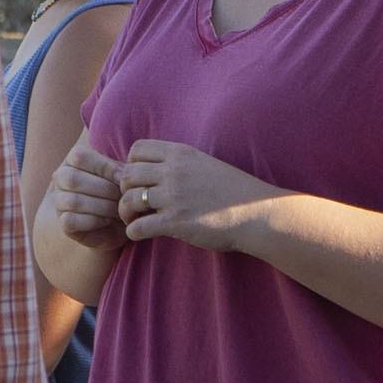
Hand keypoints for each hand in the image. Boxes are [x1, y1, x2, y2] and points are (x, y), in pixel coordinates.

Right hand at [47, 136, 128, 244]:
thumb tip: (126, 172)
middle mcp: (60, 178)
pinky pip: (70, 220)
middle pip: (73, 179)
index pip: (80, 156)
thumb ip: (119, 170)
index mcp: (73, 160)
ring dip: (101, 206)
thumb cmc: (118, 192)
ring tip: (119, 210)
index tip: (123, 178)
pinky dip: (92, 221)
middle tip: (123, 197)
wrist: (114, 221)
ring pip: (73, 201)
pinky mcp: (62, 222)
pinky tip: (107, 220)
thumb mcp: (119, 176)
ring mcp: (59, 201)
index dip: (104, 167)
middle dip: (104, 189)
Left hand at [112, 139, 275, 249]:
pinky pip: (138, 226)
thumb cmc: (234, 192)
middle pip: (127, 174)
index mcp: (182, 154)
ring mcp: (174, 197)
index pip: (137, 149)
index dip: (131, 164)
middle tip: (133, 201)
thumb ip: (181, 163)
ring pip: (128, 199)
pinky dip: (133, 232)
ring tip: (134, 218)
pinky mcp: (176, 222)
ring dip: (125, 211)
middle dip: (124, 189)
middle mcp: (174, 171)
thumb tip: (157, 169)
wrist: (257, 214)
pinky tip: (140, 234)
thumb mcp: (206, 164)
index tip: (140, 179)